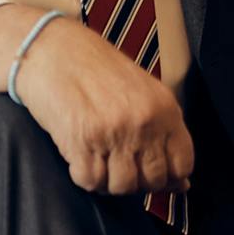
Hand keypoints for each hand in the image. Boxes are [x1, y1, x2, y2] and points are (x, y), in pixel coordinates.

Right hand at [0, 6, 192, 193]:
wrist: (51, 48)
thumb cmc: (93, 68)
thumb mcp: (141, 92)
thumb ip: (163, 133)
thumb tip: (181, 183)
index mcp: (164, 108)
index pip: (182, 164)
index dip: (168, 177)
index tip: (153, 173)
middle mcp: (143, 122)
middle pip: (153, 180)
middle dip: (136, 181)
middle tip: (120, 165)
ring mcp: (113, 132)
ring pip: (122, 186)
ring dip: (108, 180)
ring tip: (98, 159)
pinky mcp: (82, 140)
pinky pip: (91, 181)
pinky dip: (83, 175)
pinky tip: (80, 156)